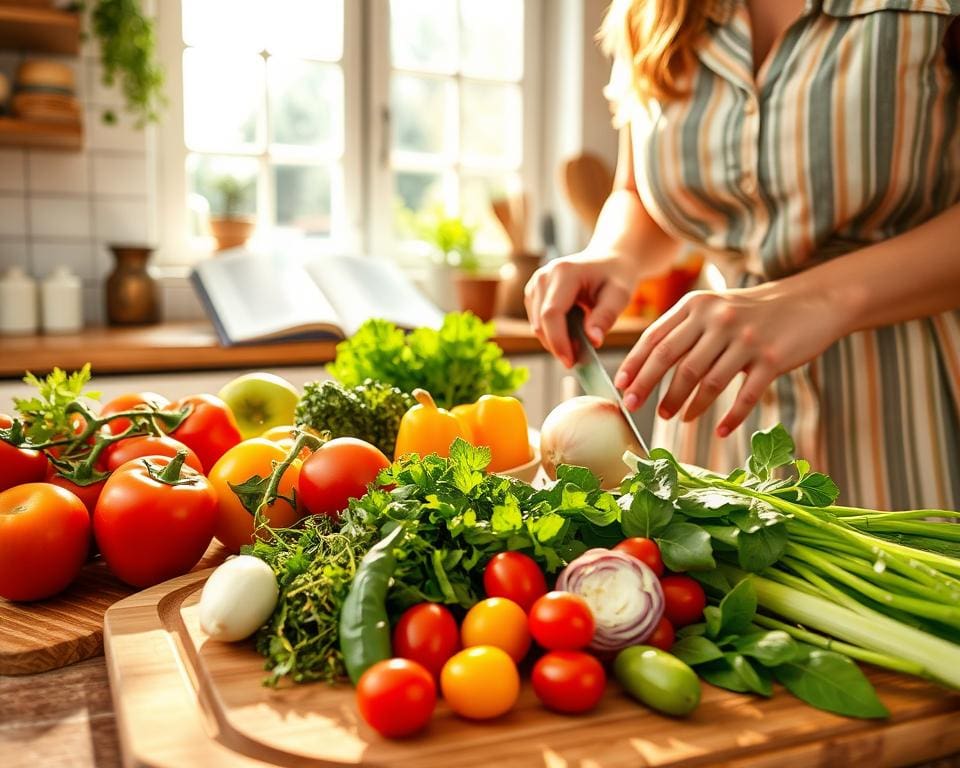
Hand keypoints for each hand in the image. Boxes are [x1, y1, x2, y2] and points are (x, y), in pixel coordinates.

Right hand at [524, 251, 636, 366]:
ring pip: (537, 326)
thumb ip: (605, 317)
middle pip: (540, 323)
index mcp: (564, 272)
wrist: (608, 261)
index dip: (558, 341)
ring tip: (580, 343)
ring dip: (556, 341)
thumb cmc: (617, 277)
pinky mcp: (533, 294)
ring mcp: (535, 285)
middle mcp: (543, 276)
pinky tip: (572, 331)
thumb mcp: (620, 295)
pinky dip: (553, 334)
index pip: (551, 313)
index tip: (571, 363)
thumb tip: (593, 341)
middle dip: (558, 345)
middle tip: (580, 359)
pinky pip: (538, 323)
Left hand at [614, 282, 842, 436]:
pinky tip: (720, 430)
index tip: (621, 386)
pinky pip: (745, 396)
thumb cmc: (751, 311)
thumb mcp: (713, 308)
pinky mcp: (772, 359)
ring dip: (685, 405)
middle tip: (633, 406)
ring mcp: (746, 339)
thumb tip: (644, 367)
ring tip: (674, 418)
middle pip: (674, 360)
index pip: (656, 337)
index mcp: (697, 305)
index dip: (635, 364)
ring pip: (706, 381)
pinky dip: (731, 417)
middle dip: (649, 386)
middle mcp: (718, 319)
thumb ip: (682, 330)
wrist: (810, 300)